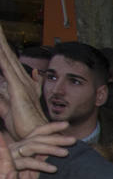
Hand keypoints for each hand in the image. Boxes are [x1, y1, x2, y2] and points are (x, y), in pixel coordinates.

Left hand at [0, 25, 49, 139]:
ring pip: (6, 57)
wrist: (41, 140)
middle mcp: (21, 80)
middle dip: (0, 38)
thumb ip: (1, 100)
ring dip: (1, 42)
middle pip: (7, 54)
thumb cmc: (26, 128)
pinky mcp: (18, 89)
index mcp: (18, 84)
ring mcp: (20, 83)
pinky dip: (1, 57)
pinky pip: (7, 68)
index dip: (1, 47)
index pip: (6, 61)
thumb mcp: (7, 111)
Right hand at [8, 120, 75, 176]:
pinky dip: (41, 165)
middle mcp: (16, 148)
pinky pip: (27, 163)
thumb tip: (63, 152)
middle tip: (73, 140)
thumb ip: (44, 159)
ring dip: (50, 149)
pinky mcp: (10, 166)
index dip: (51, 127)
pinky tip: (54, 169)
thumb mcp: (35, 168)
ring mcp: (12, 155)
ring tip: (66, 153)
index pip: (37, 133)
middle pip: (37, 139)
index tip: (66, 124)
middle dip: (56, 138)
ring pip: (32, 147)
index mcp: (23, 146)